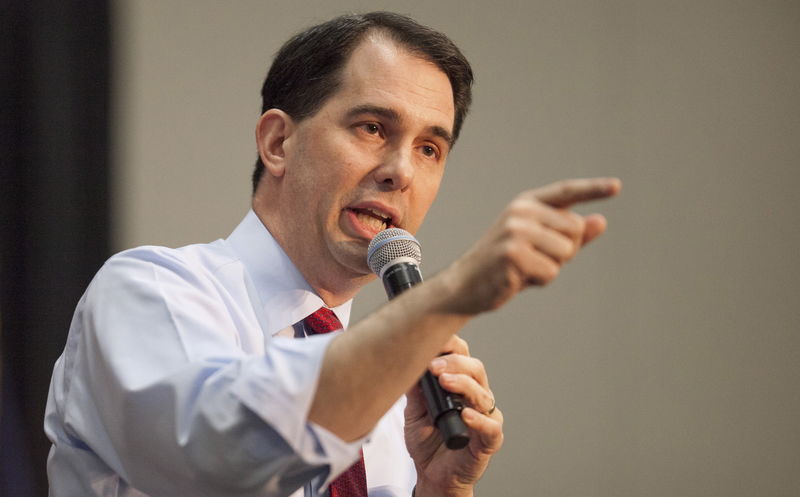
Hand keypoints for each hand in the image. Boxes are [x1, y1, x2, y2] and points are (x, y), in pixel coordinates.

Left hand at [405, 336, 502, 496]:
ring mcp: (485, 417)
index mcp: (460, 385)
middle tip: (434, 366)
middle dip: (455, 363)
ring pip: (483, 394)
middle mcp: (476, 397)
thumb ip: (415, 391)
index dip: (450, 345)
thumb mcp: (414, 412)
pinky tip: (466, 414)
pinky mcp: (489, 441)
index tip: (433, 341)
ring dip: (464, 384)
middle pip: (475, 369)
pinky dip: (479, 419)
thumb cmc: (427, 441)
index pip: (461, 356)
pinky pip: (491, 427)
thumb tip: (407, 365)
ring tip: (444, 380)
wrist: (432, 475)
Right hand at [442, 177, 620, 313]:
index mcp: (527, 204)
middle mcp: (521, 212)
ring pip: (565, 252)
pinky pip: (550, 272)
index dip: (593, 189)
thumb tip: (600, 221)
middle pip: (575, 230)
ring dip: (551, 268)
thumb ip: (570, 234)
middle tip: (534, 258)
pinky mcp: (512, 254)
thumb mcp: (539, 245)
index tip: (617, 186)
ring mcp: (515, 231)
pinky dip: (539, 281)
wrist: (465, 284)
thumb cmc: (506, 264)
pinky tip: (516, 278)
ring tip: (523, 268)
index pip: (566, 192)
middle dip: (564, 251)